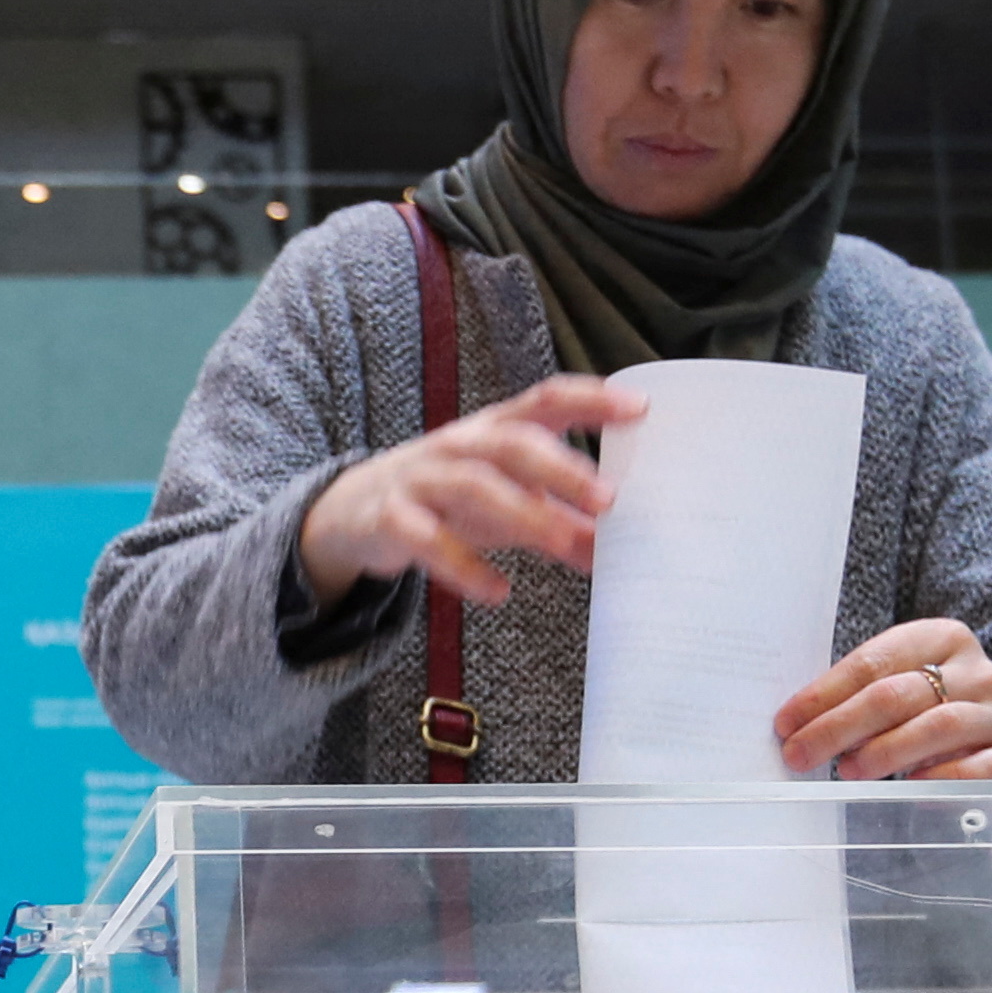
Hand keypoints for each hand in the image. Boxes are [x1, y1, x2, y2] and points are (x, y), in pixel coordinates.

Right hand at [297, 375, 641, 611]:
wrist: (352, 510)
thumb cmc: (448, 499)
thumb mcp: (507, 505)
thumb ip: (561, 522)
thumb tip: (618, 552)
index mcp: (494, 431)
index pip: (546, 401)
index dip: (591, 400)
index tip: (639, 409)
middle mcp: (460, 446)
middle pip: (513, 443)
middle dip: (561, 467)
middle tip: (608, 498)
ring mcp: (422, 479)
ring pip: (473, 485)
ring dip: (522, 513)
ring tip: (563, 541)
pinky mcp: (392, 519)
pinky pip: (427, 539)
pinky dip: (464, 566)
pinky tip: (498, 592)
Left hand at [777, 621, 991, 780]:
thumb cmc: (929, 708)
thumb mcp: (899, 685)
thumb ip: (857, 695)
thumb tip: (794, 726)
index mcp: (942, 637)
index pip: (873, 662)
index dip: (824, 694)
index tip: (786, 723)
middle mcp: (976, 672)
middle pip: (897, 695)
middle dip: (839, 726)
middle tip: (801, 754)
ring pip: (935, 727)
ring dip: (883, 752)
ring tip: (846, 771)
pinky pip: (972, 770)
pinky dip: (934, 780)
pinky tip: (904, 790)